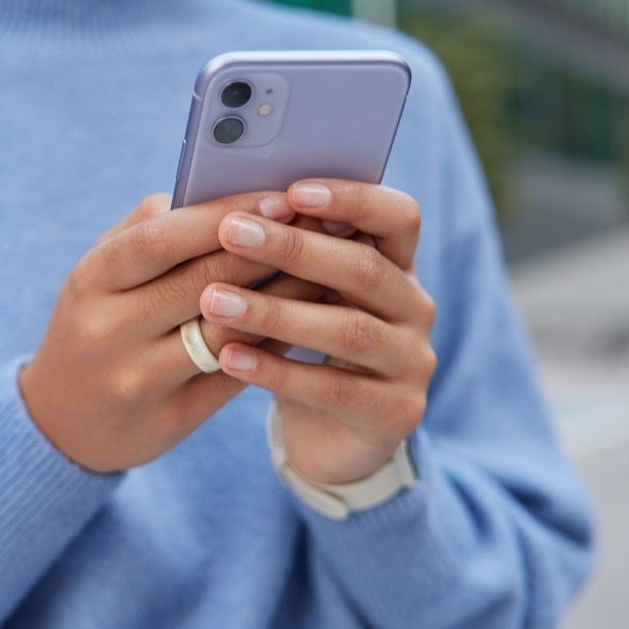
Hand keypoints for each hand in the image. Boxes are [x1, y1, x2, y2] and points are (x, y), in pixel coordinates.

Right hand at [19, 191, 326, 472]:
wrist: (63, 422)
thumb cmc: (95, 323)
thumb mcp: (101, 274)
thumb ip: (151, 230)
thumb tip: (225, 193)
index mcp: (93, 279)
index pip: (166, 238)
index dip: (228, 215)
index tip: (282, 196)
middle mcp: (111, 330)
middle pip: (208, 282)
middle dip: (273, 249)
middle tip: (325, 225)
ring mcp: (141, 378)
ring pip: (233, 330)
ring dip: (289, 296)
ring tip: (330, 269)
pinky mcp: (174, 417)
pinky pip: (240, 372)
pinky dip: (279, 340)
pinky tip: (310, 316)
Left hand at [197, 180, 436, 484]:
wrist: (329, 437)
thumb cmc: (302, 345)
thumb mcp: (297, 294)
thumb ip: (280, 253)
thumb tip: (214, 204)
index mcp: (397, 264)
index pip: (398, 216)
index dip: (353, 199)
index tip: (292, 191)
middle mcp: (414, 308)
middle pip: (364, 269)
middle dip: (294, 247)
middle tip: (231, 231)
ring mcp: (411, 363)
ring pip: (348, 329)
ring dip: (275, 311)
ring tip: (213, 300)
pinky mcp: (395, 414)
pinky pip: (334, 389)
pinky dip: (277, 371)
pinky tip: (228, 358)